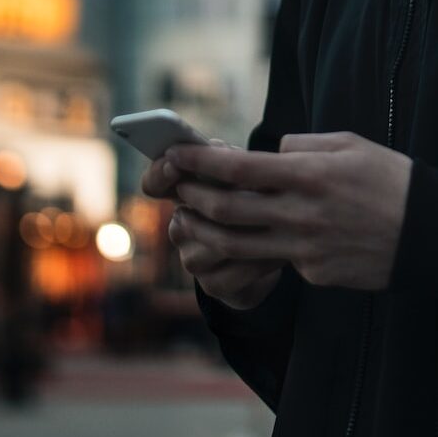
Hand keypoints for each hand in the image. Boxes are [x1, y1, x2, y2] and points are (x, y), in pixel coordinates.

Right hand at [140, 140, 283, 308]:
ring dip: (250, 234)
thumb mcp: (245, 174)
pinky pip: (235, 272)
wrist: (272, 252)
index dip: (160, 174)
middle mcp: (180, 228)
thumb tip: (219, 151)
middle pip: (191, 215)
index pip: (154, 183)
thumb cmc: (256, 199)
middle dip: (225, 202)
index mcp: (182, 194)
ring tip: (280, 224)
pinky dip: (262, 260)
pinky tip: (283, 252)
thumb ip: (227, 161)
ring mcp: (193, 259)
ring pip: (215, 244)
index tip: (174, 164)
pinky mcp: (213, 285)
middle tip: (256, 194)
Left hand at [163, 131, 412, 291]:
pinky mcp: (314, 273)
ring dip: (205, 232)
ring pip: (237, 245)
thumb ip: (304, 147)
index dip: (200, 162)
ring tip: (190, 220)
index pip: (238, 169)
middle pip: (227, 209)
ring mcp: (305, 249)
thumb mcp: (351, 145)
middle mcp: (302, 214)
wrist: (430, 233)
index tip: (175, 154)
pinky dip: (260, 248)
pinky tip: (256, 239)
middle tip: (178, 187)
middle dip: (193, 196)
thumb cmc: (391, 180)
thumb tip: (271, 154)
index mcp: (310, 175)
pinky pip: (276, 260)